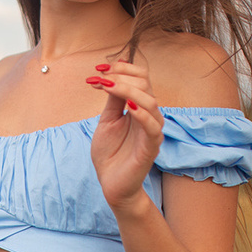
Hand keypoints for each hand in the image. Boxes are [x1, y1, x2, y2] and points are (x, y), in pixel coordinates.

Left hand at [86, 51, 164, 211]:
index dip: (122, 68)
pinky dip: (142, 114)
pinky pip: (153, 127)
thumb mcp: (107, 120)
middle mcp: (149, 115)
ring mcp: (151, 130)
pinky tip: (128, 107)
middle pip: (145, 85)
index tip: (98, 68)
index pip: (140, 78)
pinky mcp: (151, 146)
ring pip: (150, 101)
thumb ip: (113, 100)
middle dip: (121, 76)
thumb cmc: (110, 153)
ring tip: (107, 86)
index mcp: (139, 107)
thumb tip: (110, 75)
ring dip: (127, 89)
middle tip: (99, 77)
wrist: (111, 183)